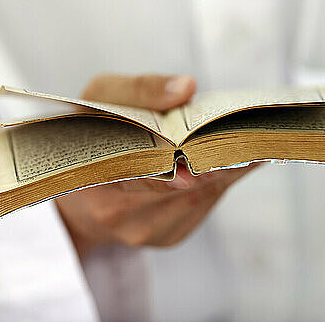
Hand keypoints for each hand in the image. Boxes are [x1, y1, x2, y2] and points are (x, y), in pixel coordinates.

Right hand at [55, 74, 255, 258]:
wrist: (80, 188)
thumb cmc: (91, 133)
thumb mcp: (100, 96)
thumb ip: (140, 90)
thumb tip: (186, 87)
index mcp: (95, 180)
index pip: (141, 176)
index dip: (178, 170)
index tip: (209, 163)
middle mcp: (119, 217)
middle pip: (181, 191)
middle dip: (213, 162)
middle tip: (242, 139)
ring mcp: (145, 233)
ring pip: (199, 200)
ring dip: (224, 170)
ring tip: (244, 143)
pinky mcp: (168, 237)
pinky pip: (202, 207)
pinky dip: (219, 180)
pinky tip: (227, 160)